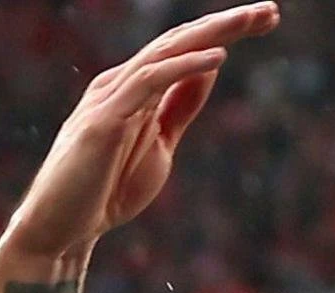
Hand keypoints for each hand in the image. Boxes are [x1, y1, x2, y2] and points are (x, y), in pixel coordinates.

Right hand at [0, 2, 279, 261]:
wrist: (63, 228)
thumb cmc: (108, 188)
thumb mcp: (160, 142)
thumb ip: (180, 106)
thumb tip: (209, 69)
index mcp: (135, 87)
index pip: (185, 48)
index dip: (225, 31)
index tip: (267, 20)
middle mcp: (121, 83)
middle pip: (179, 41)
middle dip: (226, 23)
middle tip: (271, 10)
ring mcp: (110, 98)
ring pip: (166, 52)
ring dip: (212, 34)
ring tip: (249, 20)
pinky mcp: (104, 120)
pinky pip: (148, 83)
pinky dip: (183, 67)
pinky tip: (217, 57)